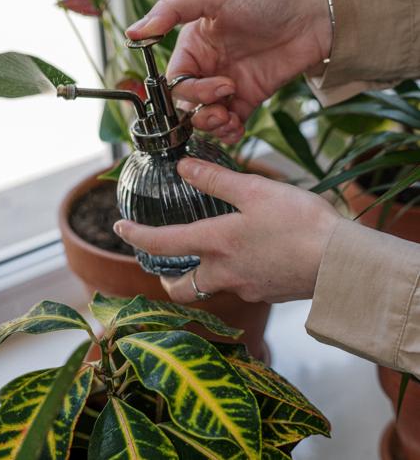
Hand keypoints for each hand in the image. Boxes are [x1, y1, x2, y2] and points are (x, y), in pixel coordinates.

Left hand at [113, 158, 339, 304]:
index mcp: (216, 245)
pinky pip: (240, 287)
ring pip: (211, 287)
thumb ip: (216, 179)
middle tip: (166, 261)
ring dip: (202, 274)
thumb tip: (183, 167)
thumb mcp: (255, 191)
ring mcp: (246, 288)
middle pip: (181, 288)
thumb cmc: (298, 223)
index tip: (119, 229)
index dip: (136, 236)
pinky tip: (251, 254)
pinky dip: (234, 273)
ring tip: (212, 251)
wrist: (340, 262)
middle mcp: (224, 273)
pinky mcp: (268, 293)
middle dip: (167, 277)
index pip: (162, 244)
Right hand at [126, 0, 331, 142]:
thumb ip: (171, 11)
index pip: (174, 78)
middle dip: (201, 108)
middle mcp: (207, 67)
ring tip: (230, 118)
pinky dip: (229, 133)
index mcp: (193, 45)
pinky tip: (237, 127)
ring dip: (212, 125)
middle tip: (225, 98)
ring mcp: (227, 86)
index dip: (188, 89)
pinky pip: (229, 126)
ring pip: (204, 118)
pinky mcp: (248, 100)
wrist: (311, 19)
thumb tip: (133, 31)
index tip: (216, 84)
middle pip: (186, 102)